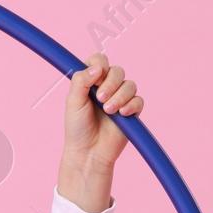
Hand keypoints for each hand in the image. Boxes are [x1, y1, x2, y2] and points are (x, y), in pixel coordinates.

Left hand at [58, 53, 142, 212]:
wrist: (88, 151)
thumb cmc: (77, 127)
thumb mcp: (73, 102)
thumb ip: (81, 81)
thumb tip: (97, 67)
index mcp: (91, 81)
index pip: (99, 60)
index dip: (100, 65)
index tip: (96, 78)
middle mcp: (106, 86)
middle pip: (117, 71)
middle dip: (110, 83)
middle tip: (100, 99)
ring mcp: (120, 98)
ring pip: (130, 85)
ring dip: (120, 96)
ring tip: (109, 111)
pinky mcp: (132, 111)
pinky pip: (138, 100)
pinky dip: (131, 105)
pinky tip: (122, 114)